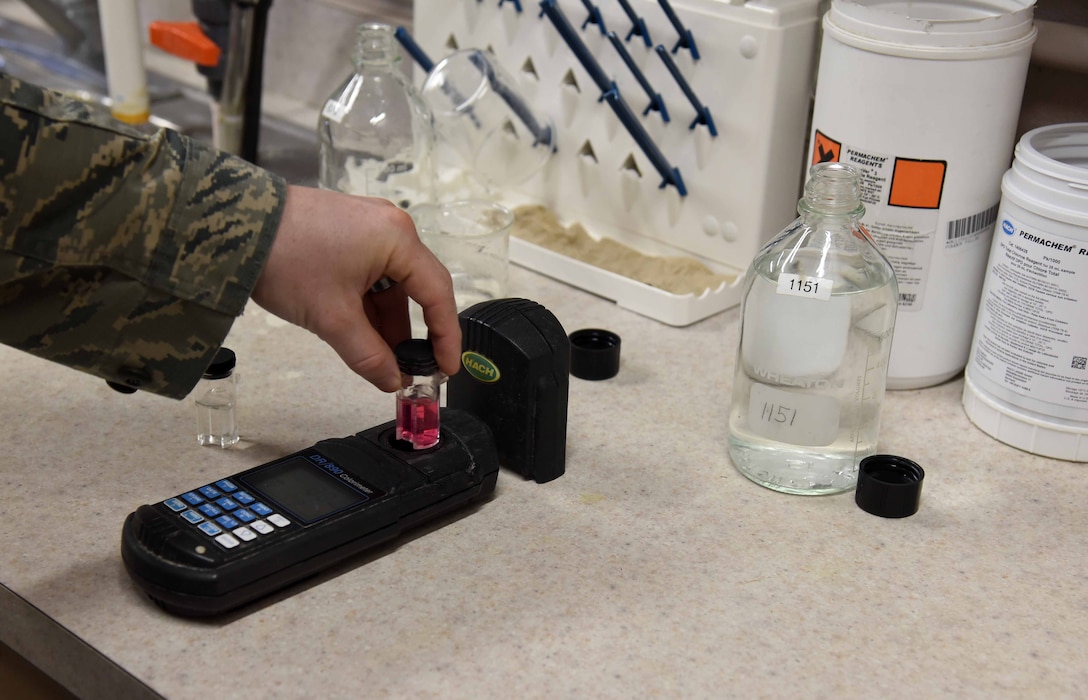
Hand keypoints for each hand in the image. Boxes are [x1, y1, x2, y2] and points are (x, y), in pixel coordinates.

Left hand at [251, 186, 460, 391]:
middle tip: (411, 369)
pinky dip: (368, 305)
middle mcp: (390, 227)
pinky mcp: (345, 231)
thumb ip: (369, 355)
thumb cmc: (287, 260)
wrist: (233, 225)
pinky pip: (370, 274)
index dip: (446, 336)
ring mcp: (367, 226)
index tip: (445, 369)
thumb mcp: (332, 318)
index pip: (437, 293)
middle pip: (415, 288)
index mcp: (398, 239)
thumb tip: (392, 382)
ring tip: (379, 358)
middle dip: (411, 333)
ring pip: (390, 285)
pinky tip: (360, 333)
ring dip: (386, 322)